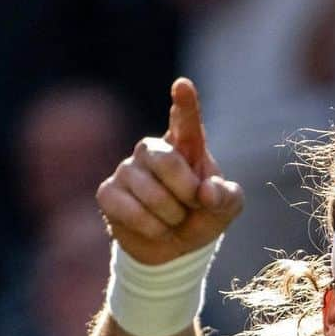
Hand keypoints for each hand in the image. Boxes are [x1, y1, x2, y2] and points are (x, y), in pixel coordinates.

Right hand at [96, 77, 243, 265]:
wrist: (175, 248)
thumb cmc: (202, 216)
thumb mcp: (225, 208)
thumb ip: (226, 196)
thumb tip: (206, 192)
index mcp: (186, 145)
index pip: (185, 121)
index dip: (185, 104)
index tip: (183, 86)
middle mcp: (153, 150)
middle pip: (167, 161)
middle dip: (187, 192)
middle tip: (195, 204)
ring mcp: (127, 169)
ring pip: (151, 194)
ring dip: (172, 217)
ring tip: (173, 219)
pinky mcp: (108, 193)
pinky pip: (132, 212)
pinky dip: (153, 228)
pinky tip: (155, 228)